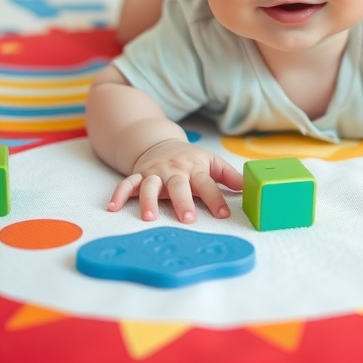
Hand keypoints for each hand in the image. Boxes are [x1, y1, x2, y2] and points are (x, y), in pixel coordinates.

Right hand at [107, 139, 242, 222]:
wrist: (160, 143)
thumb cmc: (190, 158)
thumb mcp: (211, 162)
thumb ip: (229, 176)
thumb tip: (250, 189)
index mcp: (195, 168)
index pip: (207, 184)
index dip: (215, 199)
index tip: (223, 214)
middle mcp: (174, 171)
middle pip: (179, 185)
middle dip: (182, 202)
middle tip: (187, 219)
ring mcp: (154, 173)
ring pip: (150, 185)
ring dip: (149, 201)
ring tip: (149, 218)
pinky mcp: (138, 175)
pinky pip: (127, 184)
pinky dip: (119, 195)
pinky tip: (113, 208)